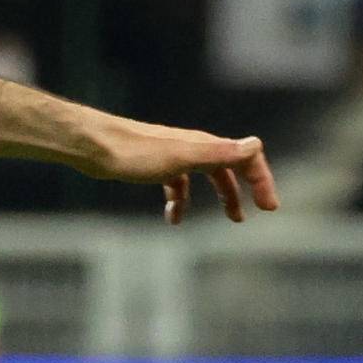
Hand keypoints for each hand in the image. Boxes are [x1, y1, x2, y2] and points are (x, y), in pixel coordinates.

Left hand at [84, 119, 281, 225]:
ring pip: (205, 176)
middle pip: (228, 166)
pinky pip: (177, 182)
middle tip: (252, 215)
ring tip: (229, 218)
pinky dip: (181, 200)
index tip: (269, 207)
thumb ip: (217, 153)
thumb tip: (255, 144)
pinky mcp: (153, 165)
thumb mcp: (180, 157)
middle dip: (244, 189)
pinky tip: (173, 217)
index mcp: (203, 144)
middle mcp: (192, 146)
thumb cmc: (134, 153)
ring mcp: (173, 155)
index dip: (261, 179)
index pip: (245, 157)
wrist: (93, 147)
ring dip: (220, 196)